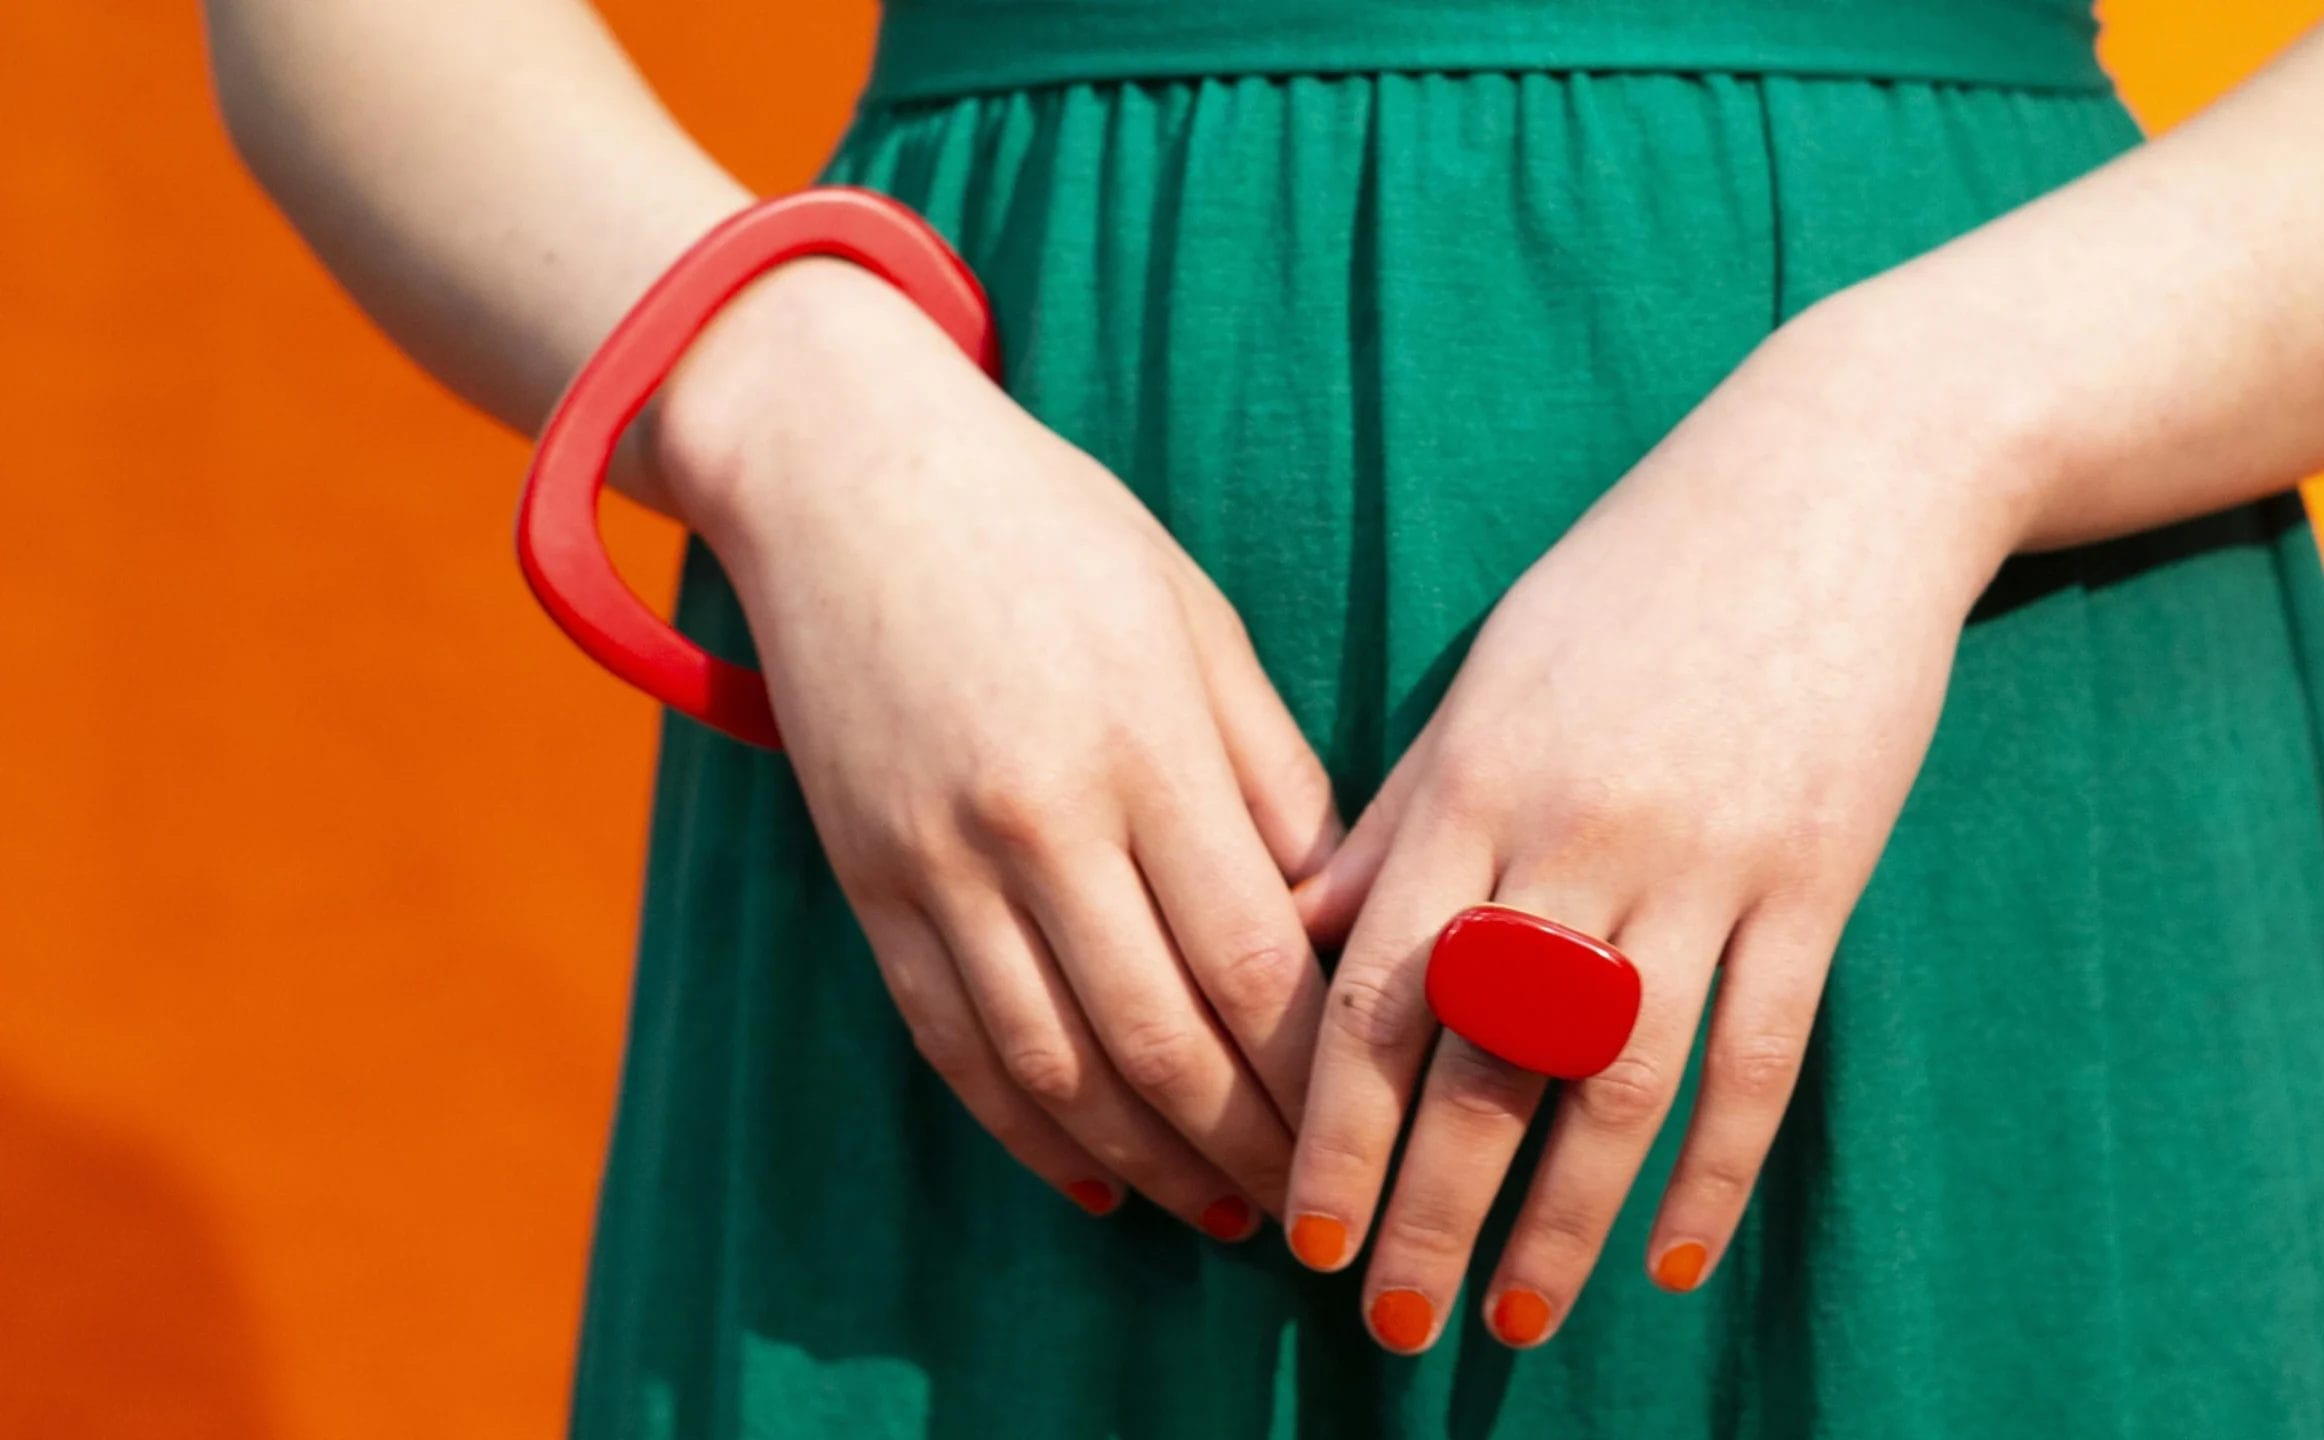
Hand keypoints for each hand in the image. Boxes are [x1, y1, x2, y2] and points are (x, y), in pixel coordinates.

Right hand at [652, 260, 1341, 1236]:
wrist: (844, 473)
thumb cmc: (1052, 529)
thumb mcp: (1196, 619)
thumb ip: (1272, 771)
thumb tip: (1338, 914)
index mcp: (1146, 747)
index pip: (1256, 957)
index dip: (1318, 1069)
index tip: (1371, 1124)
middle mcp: (1039, 821)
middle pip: (1164, 1036)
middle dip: (1249, 1141)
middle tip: (1314, 1204)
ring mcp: (939, 862)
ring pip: (1056, 1064)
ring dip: (1146, 1159)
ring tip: (1218, 1209)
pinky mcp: (867, 883)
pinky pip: (951, 1043)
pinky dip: (1024, 1130)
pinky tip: (1088, 1178)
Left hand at [1283, 306, 2030, 1345]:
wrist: (1828, 483)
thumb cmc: (1628, 581)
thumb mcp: (1487, 683)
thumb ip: (1398, 820)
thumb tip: (1294, 939)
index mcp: (1472, 785)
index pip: (1373, 995)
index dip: (1331, 1128)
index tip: (1298, 1234)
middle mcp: (1574, 836)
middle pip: (1481, 1064)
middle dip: (1422, 1210)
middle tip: (1385, 1328)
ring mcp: (1703, 863)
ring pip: (1615, 1084)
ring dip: (1557, 1222)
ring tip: (1511, 1323)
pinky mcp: (1814, 880)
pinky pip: (1758, 1054)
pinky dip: (1714, 1167)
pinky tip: (1673, 1259)